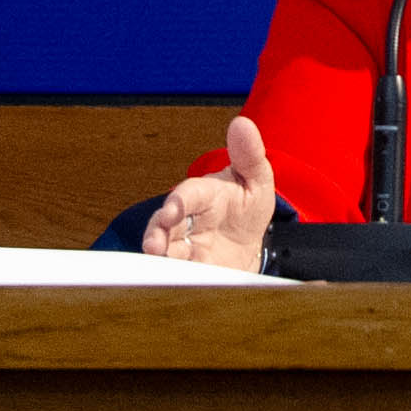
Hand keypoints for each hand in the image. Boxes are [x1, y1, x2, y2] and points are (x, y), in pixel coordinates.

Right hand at [141, 114, 277, 269]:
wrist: (250, 244)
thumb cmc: (246, 204)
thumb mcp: (257, 179)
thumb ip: (249, 155)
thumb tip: (243, 123)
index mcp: (203, 194)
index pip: (187, 195)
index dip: (177, 203)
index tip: (171, 212)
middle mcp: (187, 220)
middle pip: (165, 226)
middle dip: (157, 235)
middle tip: (153, 247)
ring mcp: (185, 247)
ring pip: (166, 252)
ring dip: (160, 260)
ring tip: (158, 267)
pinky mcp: (190, 271)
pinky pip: (179, 276)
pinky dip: (176, 280)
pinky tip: (177, 287)